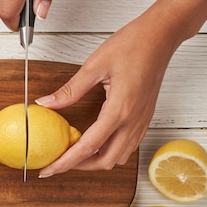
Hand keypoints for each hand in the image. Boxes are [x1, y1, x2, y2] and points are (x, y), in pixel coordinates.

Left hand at [36, 13, 178, 176]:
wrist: (161, 36)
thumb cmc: (133, 45)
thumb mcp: (94, 65)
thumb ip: (70, 90)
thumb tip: (46, 103)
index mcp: (119, 110)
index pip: (88, 147)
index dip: (66, 162)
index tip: (48, 169)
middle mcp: (133, 121)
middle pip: (106, 161)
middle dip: (80, 166)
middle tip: (59, 162)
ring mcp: (142, 121)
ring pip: (119, 156)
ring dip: (96, 160)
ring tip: (75, 152)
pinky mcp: (145, 117)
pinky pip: (128, 145)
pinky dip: (110, 150)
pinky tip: (96, 140)